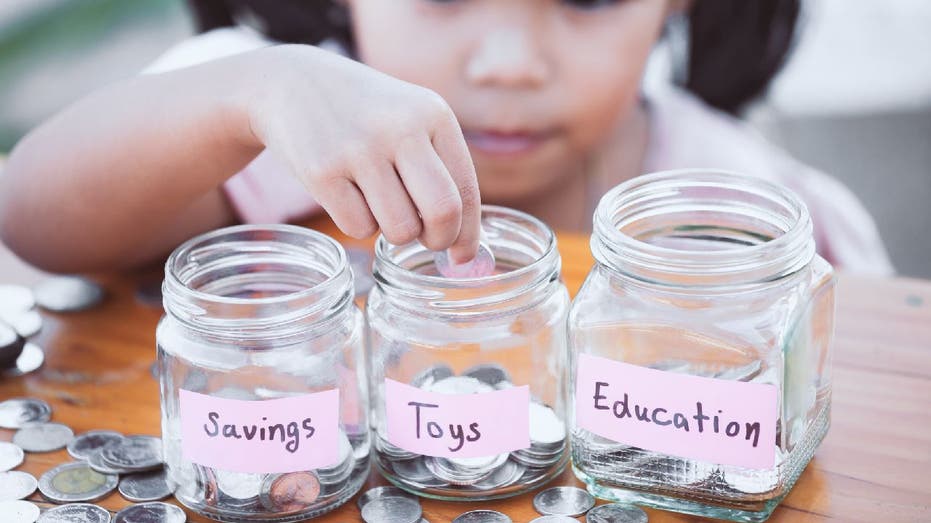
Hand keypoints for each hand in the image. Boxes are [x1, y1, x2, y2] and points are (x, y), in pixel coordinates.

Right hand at [241, 45, 479, 262]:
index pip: (466, 190)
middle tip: (429, 242)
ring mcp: (359, 149)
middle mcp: (401, 128)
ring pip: (400, 229)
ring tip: (380, 203)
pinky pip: (358, 229)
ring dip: (394, 231)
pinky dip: (358, 224)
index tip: (462, 256)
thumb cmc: (365, 115)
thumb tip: (467, 243)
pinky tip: (348, 195)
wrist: (291, 82)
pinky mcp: (322, 171)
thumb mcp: (411, 119)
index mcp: (433, 114)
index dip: (468, 233)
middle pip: (442, 212)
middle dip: (440, 240)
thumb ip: (442, 169)